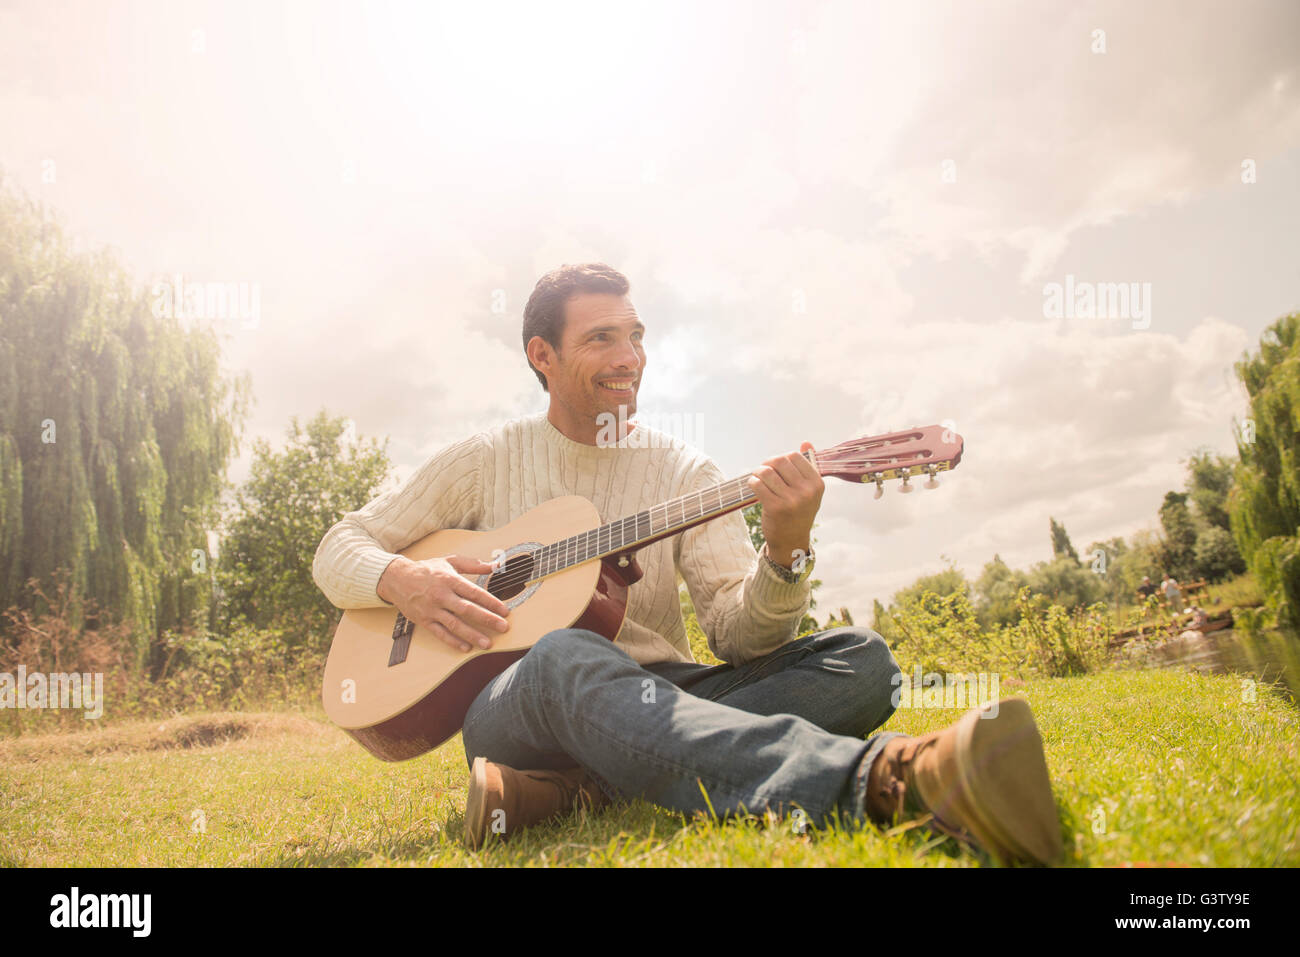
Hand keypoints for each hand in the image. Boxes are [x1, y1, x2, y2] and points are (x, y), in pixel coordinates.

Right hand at [377, 554, 510, 652]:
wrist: (396, 578)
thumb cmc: (427, 569)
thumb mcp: (450, 561)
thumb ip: (474, 564)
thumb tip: (496, 565)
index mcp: (449, 580)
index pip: (474, 592)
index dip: (491, 602)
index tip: (505, 611)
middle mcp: (441, 595)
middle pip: (467, 609)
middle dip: (487, 619)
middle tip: (503, 627)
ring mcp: (432, 610)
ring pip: (454, 624)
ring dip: (472, 635)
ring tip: (488, 643)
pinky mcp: (424, 621)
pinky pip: (440, 633)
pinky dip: (453, 642)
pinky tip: (466, 647)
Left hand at [746, 441, 824, 566]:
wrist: (791, 540)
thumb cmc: (798, 511)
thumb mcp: (809, 490)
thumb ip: (807, 466)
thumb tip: (806, 442)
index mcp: (817, 484)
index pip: (795, 456)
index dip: (781, 458)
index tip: (775, 467)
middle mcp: (807, 491)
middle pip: (780, 461)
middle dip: (767, 463)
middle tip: (763, 471)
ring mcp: (792, 500)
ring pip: (767, 471)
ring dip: (757, 472)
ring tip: (757, 478)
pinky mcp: (776, 508)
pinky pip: (758, 484)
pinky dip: (752, 482)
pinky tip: (754, 486)